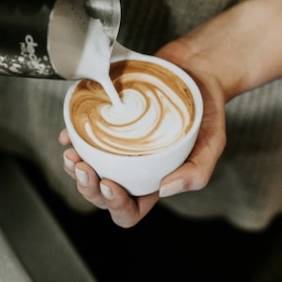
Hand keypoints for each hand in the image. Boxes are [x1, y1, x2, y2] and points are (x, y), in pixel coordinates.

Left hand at [59, 41, 227, 227]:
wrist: (197, 70)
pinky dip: (72, 139)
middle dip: (87, 187)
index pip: (130, 210)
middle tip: (83, 168)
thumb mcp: (213, 142)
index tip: (109, 184)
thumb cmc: (206, 110)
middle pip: (102, 194)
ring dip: (75, 169)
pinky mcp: (109, 124)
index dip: (115, 205)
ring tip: (71, 154)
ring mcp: (118, 147)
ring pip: (88, 169)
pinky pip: (84, 138)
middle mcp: (133, 168)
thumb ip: (197, 171)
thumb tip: (165, 190)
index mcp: (154, 181)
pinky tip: (68, 135)